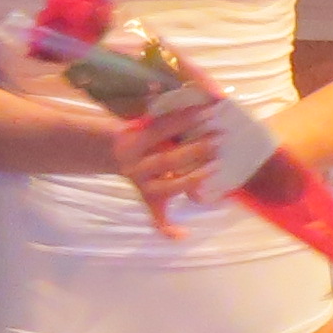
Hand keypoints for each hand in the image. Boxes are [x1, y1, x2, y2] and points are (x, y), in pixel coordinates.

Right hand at [107, 90, 226, 228]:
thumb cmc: (140, 132)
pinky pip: (157, 218)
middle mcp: (136, 164)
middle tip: (219, 139)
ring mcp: (142, 184)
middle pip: (168, 159)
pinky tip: (183, 235)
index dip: (184, 119)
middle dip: (195, 149)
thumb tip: (195, 97)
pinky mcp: (148, 200)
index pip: (161, 128)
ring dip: (192, 180)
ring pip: (168, 187)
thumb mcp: (144, 120)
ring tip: (216, 169)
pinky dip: (168, 229)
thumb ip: (163, 114)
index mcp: (134, 140)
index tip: (208, 109)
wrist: (113, 152)